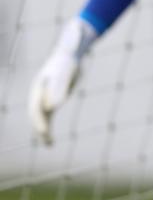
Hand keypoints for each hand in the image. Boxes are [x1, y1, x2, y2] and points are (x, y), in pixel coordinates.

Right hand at [28, 17, 97, 144]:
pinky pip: (48, 118)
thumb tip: (53, 107)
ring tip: (49, 145)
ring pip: (41, 119)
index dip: (39, 119)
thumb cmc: (67, 62)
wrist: (69, 53)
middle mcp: (38, 94)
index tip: (44, 130)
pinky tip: (50, 142)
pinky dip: (48, 130)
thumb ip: (59, 87)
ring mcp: (43, 98)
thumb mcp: (66, 72)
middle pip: (36, 114)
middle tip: (46, 139)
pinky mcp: (52, 101)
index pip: (36, 107)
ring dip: (43, 133)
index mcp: (39, 87)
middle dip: (40, 127)